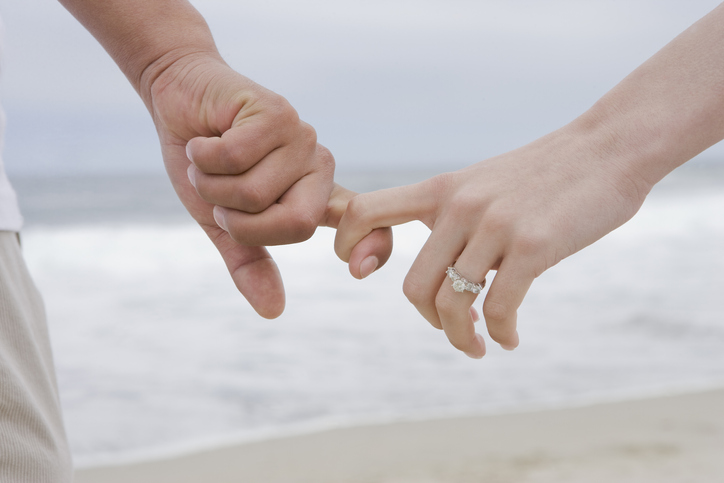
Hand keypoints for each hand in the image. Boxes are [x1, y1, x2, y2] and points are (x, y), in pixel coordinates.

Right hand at [148, 54, 390, 316]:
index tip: (359, 271)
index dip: (375, 245)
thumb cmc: (206, 162)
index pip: (363, 222)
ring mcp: (301, 139)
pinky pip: (234, 157)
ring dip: (211, 185)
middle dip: (239, 221)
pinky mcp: (278, 114)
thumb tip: (273, 312)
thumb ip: (249, 262)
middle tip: (219, 196)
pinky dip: (203, 156)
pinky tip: (205, 139)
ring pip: (255, 194)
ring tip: (208, 161)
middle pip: (295, 224)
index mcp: (314, 195)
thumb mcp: (222, 221)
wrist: (179, 99)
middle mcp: (318, 167)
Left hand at [334, 125, 649, 357]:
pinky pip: (498, 308)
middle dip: (430, 320)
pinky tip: (510, 338)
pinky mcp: (532, 245)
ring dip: (462, 338)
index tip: (361, 269)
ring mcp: (495, 226)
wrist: (607, 149)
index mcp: (441, 190)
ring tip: (479, 346)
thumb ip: (451, 213)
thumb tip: (436, 265)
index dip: (348, 244)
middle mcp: (460, 207)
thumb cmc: (544, 174)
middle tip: (454, 329)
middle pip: (414, 286)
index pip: (365, 211)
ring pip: (452, 304)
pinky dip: (501, 333)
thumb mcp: (483, 182)